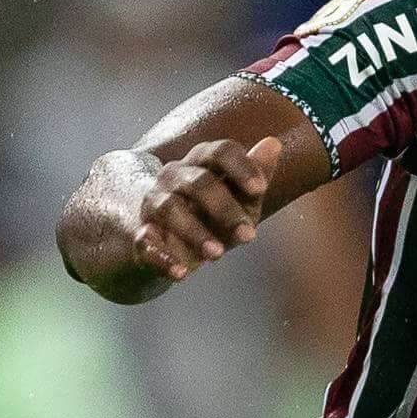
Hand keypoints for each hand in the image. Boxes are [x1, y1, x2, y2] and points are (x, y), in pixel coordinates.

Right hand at [130, 137, 284, 283]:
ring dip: (195, 232)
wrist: (173, 240)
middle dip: (226, 209)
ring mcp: (155, 203)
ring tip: (218, 255)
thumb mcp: (241, 198)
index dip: (241, 167)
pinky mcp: (142, 233)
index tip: (260, 190)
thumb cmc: (215, 214)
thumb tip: (274, 143)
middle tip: (249, 236)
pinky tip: (182, 273)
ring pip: (170, 208)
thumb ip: (257, 174)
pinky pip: (146, 241)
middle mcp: (174, 176)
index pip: (220, 151)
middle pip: (199, 182)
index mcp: (202, 162)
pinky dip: (163, 258)